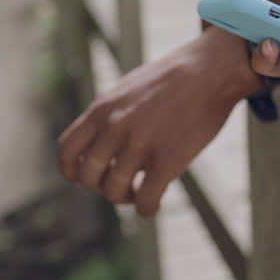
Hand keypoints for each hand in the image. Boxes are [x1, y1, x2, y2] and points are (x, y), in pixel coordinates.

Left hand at [56, 28, 256, 216]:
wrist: (213, 70)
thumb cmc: (176, 78)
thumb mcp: (130, 89)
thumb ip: (110, 115)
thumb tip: (100, 140)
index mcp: (102, 109)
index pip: (66, 151)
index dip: (73, 171)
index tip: (90, 177)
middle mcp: (114, 128)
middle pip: (88, 177)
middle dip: (102, 187)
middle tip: (121, 185)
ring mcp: (140, 144)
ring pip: (115, 192)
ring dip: (126, 198)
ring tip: (140, 192)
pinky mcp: (167, 160)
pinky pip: (146, 200)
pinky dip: (147, 209)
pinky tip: (154, 206)